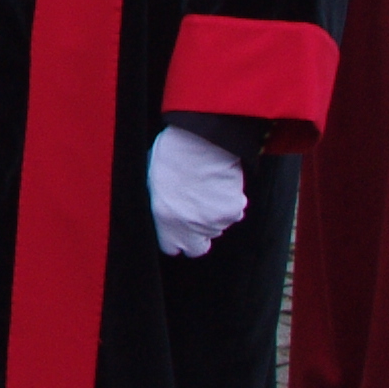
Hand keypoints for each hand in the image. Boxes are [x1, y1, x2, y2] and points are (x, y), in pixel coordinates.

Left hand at [146, 125, 247, 257]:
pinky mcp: (232, 211)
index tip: (179, 229)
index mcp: (163, 221)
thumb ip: (160, 206)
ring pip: (218, 228)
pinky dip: (232, 201)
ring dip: (215, 214)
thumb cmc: (172, 154)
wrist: (199, 140)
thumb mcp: (153, 182)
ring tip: (208, 187)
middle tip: (198, 213)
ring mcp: (212, 222)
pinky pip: (235, 212)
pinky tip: (222, 183)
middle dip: (198, 236)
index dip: (176, 239)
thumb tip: (164, 212)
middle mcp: (188, 227)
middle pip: (197, 247)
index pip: (171, 248)